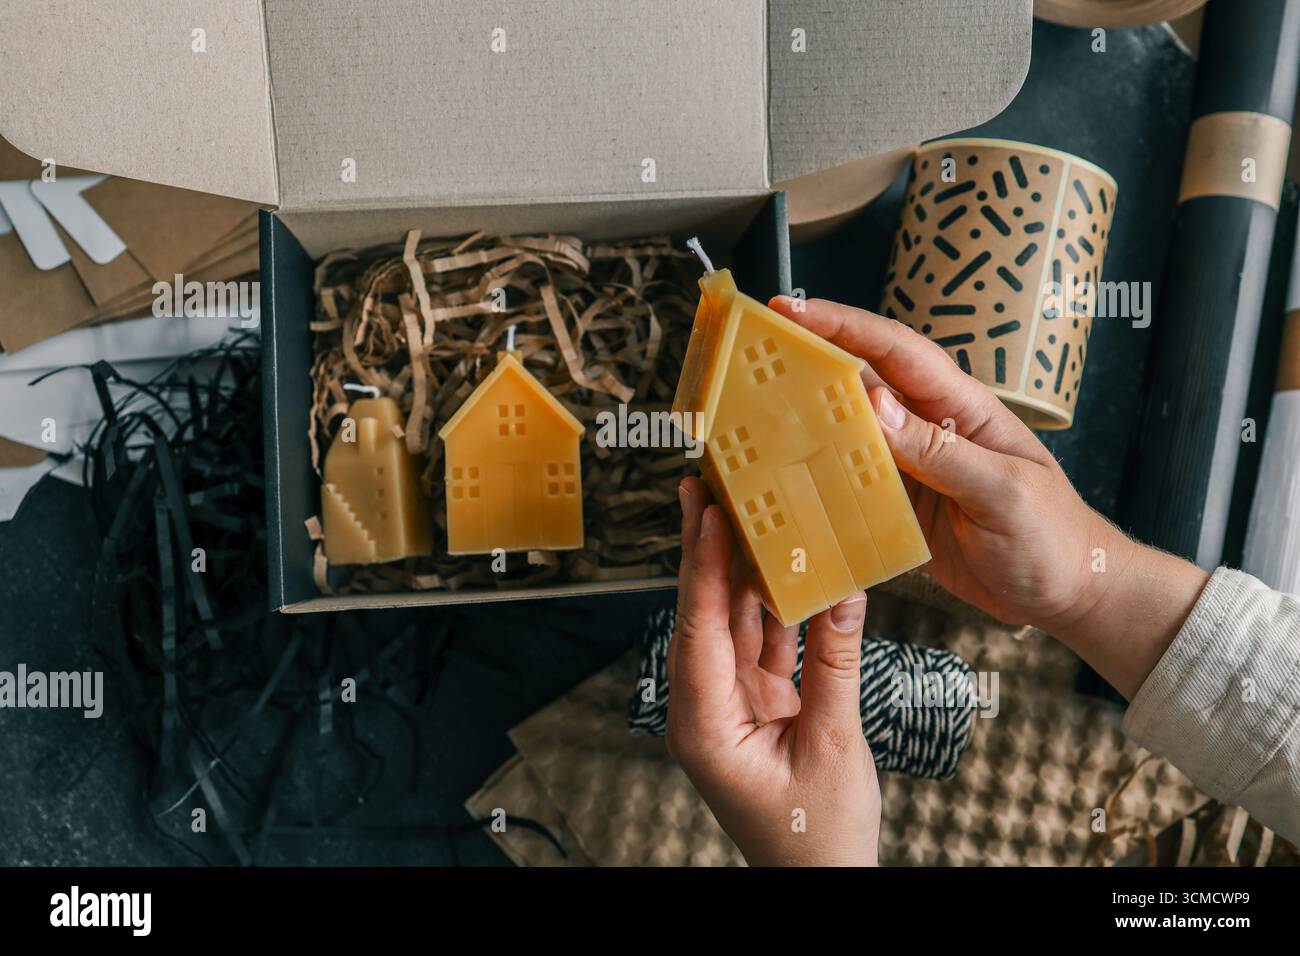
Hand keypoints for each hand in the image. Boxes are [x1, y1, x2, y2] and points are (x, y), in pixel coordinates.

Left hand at [666, 477, 879, 865]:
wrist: (821, 881)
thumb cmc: (816, 836)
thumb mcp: (833, 747)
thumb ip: (835, 665)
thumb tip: (844, 593)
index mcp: (704, 724)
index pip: (699, 630)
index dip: (704, 568)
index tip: (707, 515)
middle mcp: (706, 706)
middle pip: (704, 614)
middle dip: (704, 550)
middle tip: (700, 489)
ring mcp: (731, 702)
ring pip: (733, 620)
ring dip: (739, 567)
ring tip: (741, 507)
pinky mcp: (757, 701)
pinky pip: (763, 641)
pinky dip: (776, 604)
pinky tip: (783, 561)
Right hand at [767, 296, 1208, 698]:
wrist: (1066, 595)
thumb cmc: (1052, 537)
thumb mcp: (1003, 492)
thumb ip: (941, 451)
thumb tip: (873, 403)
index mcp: (960, 408)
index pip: (896, 352)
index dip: (844, 326)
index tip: (792, 310)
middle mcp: (929, 430)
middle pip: (860, 383)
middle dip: (809, 360)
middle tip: (753, 352)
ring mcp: (912, 469)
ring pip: (847, 432)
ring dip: (804, 420)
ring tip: (750, 411)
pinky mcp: (900, 508)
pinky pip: (850, 485)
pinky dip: (817, 479)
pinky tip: (783, 482)